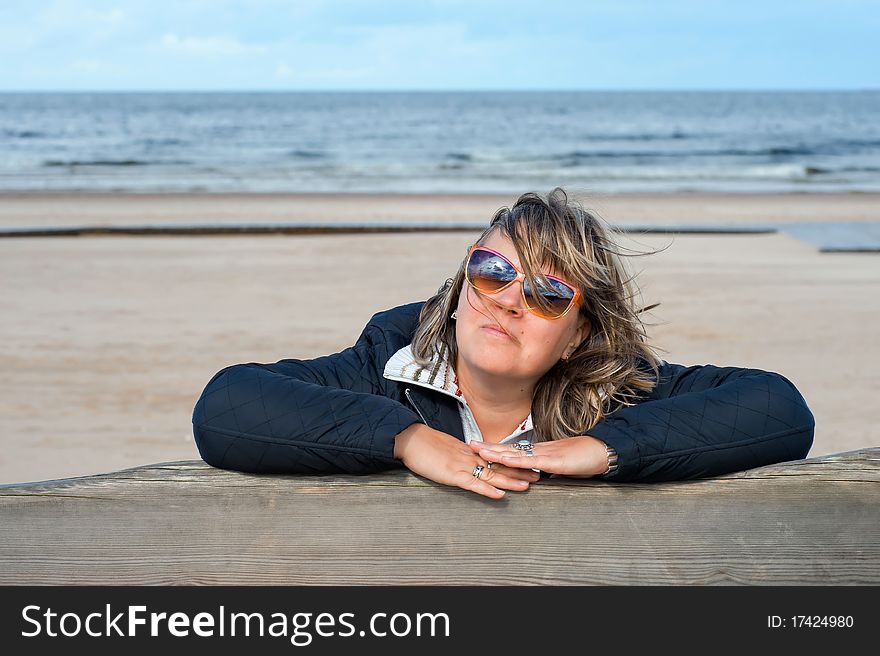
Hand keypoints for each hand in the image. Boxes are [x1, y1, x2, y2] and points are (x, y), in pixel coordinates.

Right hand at [393, 424, 539, 499]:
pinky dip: (487, 490)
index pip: (495, 457)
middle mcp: (470, 457)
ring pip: (491, 474)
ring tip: (527, 486)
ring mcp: (462, 466)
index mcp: (469, 452)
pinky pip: (473, 483)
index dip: (512, 461)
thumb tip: (471, 460)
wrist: (410, 438)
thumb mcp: (448, 449)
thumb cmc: (425, 445)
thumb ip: (461, 455)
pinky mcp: (452, 474)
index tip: (528, 463)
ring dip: (510, 481)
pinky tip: (499, 494)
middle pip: (499, 465)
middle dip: (519, 471)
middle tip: (538, 476)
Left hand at [467, 435, 608, 477]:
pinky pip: (531, 461)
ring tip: (479, 450)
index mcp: (540, 453)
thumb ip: (551, 472)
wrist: (603, 452)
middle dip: (489, 448)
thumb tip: (542, 478)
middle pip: (509, 449)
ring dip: (496, 452)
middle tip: (470, 444)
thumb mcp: (564, 469)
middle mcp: (539, 451)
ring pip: (516, 453)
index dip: (498, 449)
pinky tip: (505, 460)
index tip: (482, 448)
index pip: (514, 452)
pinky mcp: (552, 461)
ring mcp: (545, 455)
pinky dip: (517, 462)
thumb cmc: (586, 460)